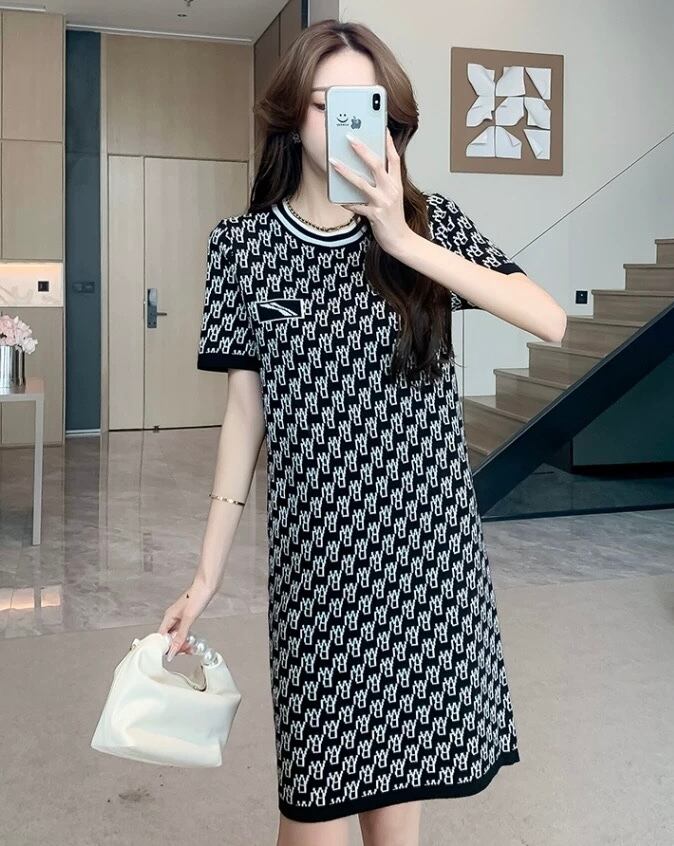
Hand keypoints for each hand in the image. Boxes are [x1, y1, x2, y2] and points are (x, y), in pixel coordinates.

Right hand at [158, 578, 213, 660]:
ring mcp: (180, 617)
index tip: (172, 655)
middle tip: (186, 651)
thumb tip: (172, 651)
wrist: (208, 585)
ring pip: (177, 634)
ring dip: (182, 642)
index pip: (160, 637)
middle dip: (176, 646)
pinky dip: (187, 636)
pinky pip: (183, 630)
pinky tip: (192, 640)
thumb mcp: (189, 618)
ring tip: (191, 648)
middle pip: (169, 637)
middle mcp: (172, 617)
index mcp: (168, 617)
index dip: (165, 647)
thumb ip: (180, 635)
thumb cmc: (198, 596)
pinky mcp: (188, 616)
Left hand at [328, 127, 411, 255]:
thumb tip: (365, 170)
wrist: (400, 240)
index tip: (381, 128)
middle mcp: (391, 190)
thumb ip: (383, 183)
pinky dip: (346, 202)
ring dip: (346, 172)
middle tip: (349, 137)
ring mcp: (383, 203)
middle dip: (362, 150)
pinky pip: (356, 206)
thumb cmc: (393, 217)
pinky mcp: (375, 215)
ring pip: (362, 183)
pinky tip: (337, 198)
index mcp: (396, 184)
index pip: (393, 158)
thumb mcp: (393, 196)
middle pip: (376, 165)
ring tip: (333, 162)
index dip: (387, 142)